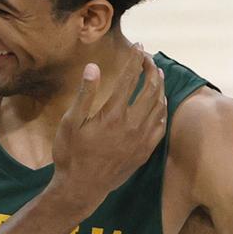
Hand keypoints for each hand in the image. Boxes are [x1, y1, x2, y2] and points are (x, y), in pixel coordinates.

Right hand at [51, 50, 165, 212]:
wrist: (81, 188)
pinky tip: (159, 103)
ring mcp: (141, 139)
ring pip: (159, 105)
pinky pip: (161, 125)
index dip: (135, 59)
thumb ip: (85, 94)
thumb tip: (93, 67)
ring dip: (159, 86)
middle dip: (150, 68)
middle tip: (147, 58)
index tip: (137, 46)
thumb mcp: (70, 123)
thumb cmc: (70, 154)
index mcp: (113, 114)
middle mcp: (132, 125)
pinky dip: (162, 109)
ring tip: (156, 74)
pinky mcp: (144, 151)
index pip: (129, 78)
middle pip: (150, 88)